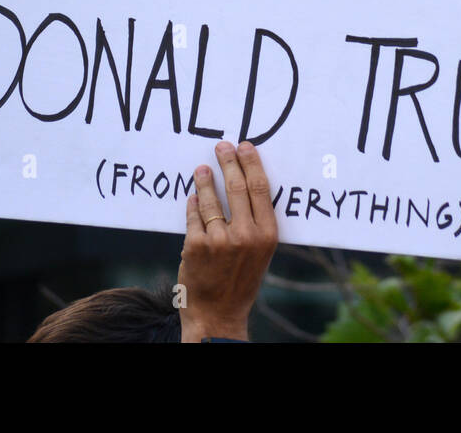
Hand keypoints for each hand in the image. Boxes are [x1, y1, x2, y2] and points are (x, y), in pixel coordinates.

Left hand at [177, 140, 277, 342]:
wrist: (218, 314)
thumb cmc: (241, 281)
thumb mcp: (261, 253)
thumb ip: (256, 223)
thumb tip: (246, 184)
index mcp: (267, 235)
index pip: (260, 189)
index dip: (251, 163)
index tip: (244, 147)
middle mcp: (246, 236)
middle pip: (237, 187)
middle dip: (228, 162)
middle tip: (222, 147)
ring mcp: (219, 240)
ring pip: (211, 200)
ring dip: (205, 181)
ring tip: (201, 169)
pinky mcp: (196, 246)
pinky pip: (194, 217)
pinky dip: (193, 205)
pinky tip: (192, 198)